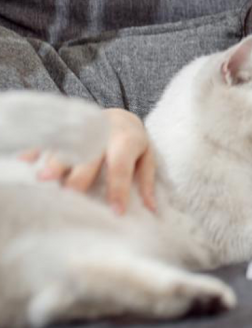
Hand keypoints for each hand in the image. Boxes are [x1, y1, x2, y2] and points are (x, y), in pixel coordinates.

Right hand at [17, 108, 156, 214]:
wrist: (120, 115)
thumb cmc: (133, 143)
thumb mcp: (147, 157)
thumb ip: (147, 181)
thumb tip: (152, 209)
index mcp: (126, 140)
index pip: (121, 166)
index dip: (119, 189)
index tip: (116, 212)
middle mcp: (101, 133)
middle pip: (89, 156)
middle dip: (80, 175)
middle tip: (71, 194)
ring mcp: (80, 130)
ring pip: (66, 147)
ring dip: (54, 164)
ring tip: (43, 180)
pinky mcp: (63, 130)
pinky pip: (48, 140)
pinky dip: (34, 151)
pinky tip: (23, 162)